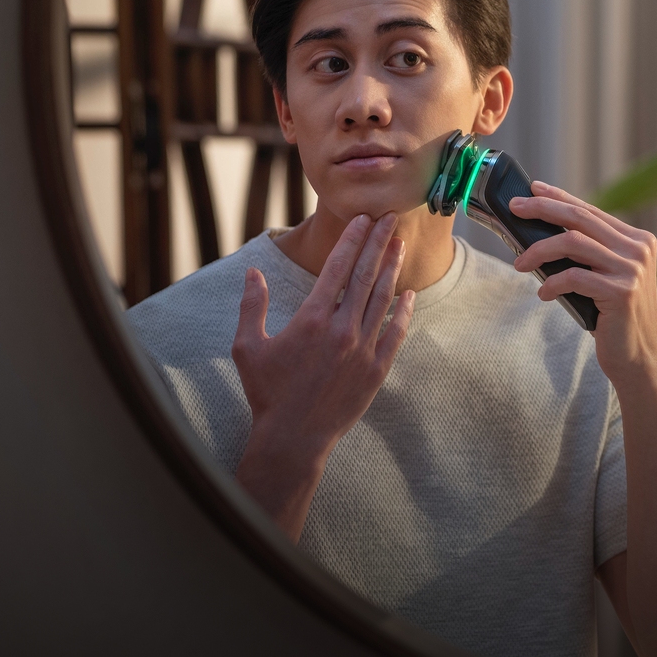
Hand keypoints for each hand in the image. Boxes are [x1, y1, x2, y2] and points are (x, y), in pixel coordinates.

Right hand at [231, 212, 414, 538]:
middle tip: (390, 218)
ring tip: (400, 244)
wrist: (293, 438)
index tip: (363, 219)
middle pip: (366, 275)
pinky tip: (409, 294)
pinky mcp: (376, 369)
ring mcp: (362, 349)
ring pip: (382, 299)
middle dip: (378, 242)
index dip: (352, 239)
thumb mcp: (248, 346)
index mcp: (311, 318)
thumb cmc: (267, 392)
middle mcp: (341, 328)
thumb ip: (251, 306)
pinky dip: (403, 311)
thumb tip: (252, 273)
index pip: (338, 267)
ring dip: (392, 269)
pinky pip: (395, 332)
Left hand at [507, 182, 656, 385]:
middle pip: (581, 218)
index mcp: (637, 240)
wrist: (639, 358)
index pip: (591, 211)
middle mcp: (638, 249)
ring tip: (519, 263)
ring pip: (573, 243)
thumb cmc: (615, 318)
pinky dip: (552, 284)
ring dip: (539, 251)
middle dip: (543, 209)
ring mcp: (631, 269)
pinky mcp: (621, 291)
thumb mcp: (608, 277)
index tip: (533, 190)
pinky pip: (573, 277)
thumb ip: (591, 253)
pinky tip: (543, 294)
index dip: (560, 198)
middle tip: (515, 208)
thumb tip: (544, 233)